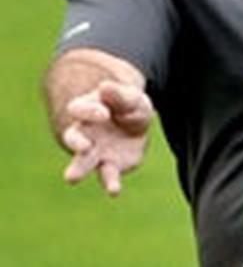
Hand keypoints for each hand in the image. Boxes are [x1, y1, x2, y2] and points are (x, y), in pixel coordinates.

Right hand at [61, 80, 152, 195]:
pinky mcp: (111, 166)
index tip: (104, 113)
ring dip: (78, 169)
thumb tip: (105, 86)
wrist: (135, 122)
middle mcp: (85, 134)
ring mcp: (95, 152)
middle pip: (74, 138)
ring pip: (83, 162)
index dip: (90, 111)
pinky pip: (109, 176)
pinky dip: (110, 184)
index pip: (79, 109)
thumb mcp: (129, 96)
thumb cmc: (126, 105)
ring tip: (70, 178)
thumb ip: (118, 94)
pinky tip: (113, 191)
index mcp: (86, 110)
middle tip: (83, 146)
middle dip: (76, 143)